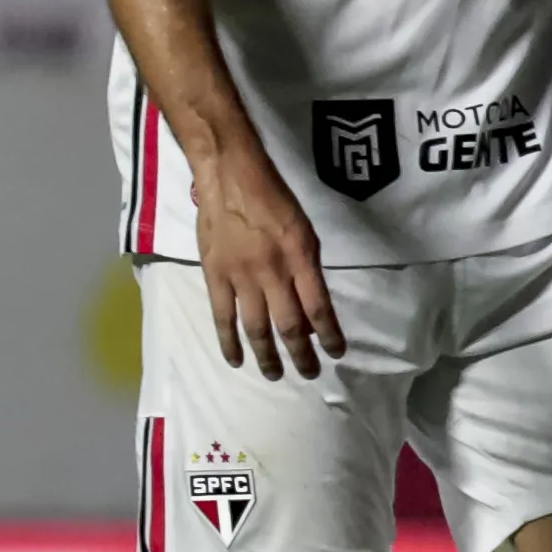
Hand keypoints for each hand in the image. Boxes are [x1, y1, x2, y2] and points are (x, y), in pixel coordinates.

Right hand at [196, 151, 344, 379]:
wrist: (230, 176)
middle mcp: (272, 272)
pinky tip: (236, 360)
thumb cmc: (274, 198)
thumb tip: (310, 307)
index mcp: (300, 257)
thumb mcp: (304, 230)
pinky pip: (222, 316)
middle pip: (289, 325)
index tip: (336, 354)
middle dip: (301, 355)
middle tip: (309, 373)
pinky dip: (229, 342)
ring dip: (267, 356)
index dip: (329, 335)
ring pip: (256, 327)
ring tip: (275, 375)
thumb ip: (308, 269)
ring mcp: (240, 276)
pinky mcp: (215, 275)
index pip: (319, 307)